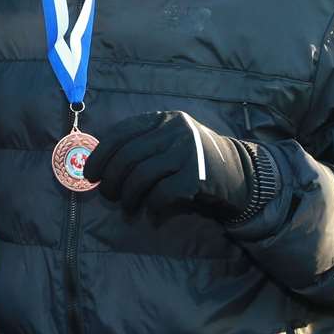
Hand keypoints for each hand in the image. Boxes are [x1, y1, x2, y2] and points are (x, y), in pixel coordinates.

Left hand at [85, 111, 254, 222]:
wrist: (242, 176)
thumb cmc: (193, 162)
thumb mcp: (169, 143)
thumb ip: (141, 146)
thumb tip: (98, 165)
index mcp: (163, 119)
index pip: (121, 133)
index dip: (100, 155)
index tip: (90, 175)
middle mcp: (175, 130)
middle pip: (128, 156)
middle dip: (112, 181)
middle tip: (109, 196)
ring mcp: (188, 151)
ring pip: (141, 176)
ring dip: (128, 197)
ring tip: (127, 208)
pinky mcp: (198, 175)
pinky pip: (162, 194)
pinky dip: (153, 208)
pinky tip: (153, 214)